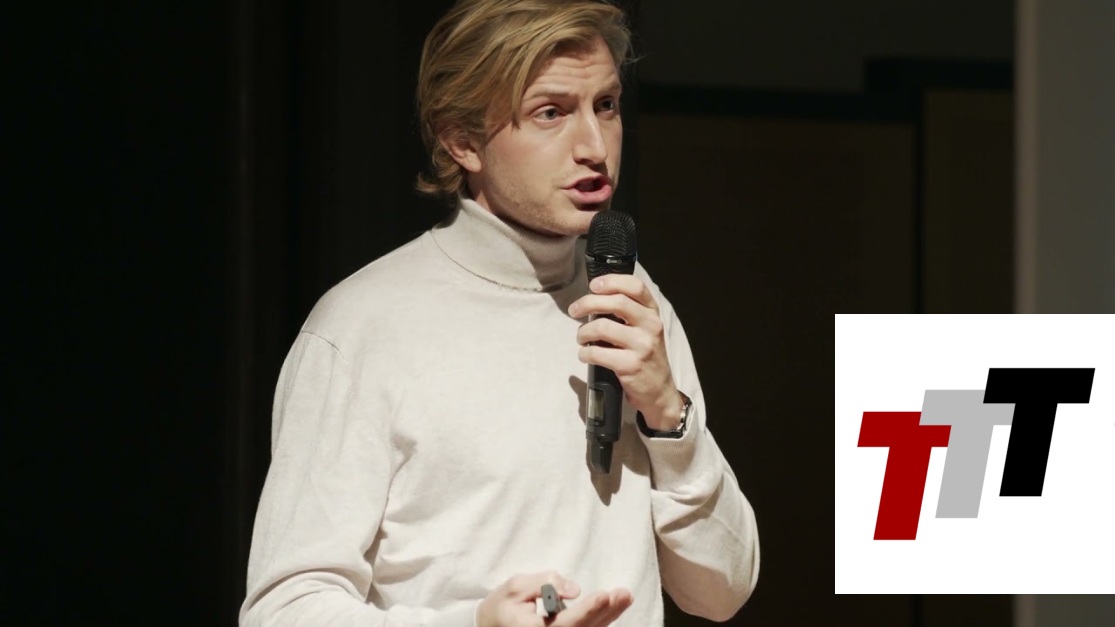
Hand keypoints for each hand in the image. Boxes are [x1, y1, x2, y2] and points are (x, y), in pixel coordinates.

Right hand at [475, 571, 632, 626]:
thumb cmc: (503, 606)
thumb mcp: (515, 587)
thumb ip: (544, 583)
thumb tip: (574, 590)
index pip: (564, 625)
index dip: (586, 611)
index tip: (603, 595)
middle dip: (605, 612)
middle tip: (623, 594)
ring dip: (609, 616)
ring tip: (624, 596)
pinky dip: (602, 620)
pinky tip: (615, 605)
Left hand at [569, 274, 684, 430]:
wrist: (659, 391)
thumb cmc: (645, 357)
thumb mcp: (645, 330)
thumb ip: (628, 313)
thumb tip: (593, 299)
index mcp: (652, 313)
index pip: (636, 286)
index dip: (612, 281)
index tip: (593, 285)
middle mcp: (651, 325)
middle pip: (616, 302)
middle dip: (588, 303)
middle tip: (574, 310)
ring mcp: (643, 346)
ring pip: (602, 327)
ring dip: (583, 332)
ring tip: (581, 338)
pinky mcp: (631, 365)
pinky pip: (598, 352)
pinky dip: (585, 353)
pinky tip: (585, 355)